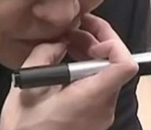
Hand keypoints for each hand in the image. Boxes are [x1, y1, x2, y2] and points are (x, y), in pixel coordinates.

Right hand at [0, 14, 137, 129]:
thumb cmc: (26, 127)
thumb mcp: (28, 88)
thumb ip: (43, 57)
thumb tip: (57, 41)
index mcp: (90, 97)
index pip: (124, 65)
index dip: (112, 41)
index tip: (88, 31)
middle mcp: (104, 106)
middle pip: (116, 66)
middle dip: (95, 41)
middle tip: (69, 31)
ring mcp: (102, 115)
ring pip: (107, 75)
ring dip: (88, 55)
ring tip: (63, 45)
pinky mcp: (95, 118)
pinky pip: (98, 87)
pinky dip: (85, 71)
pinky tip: (63, 67)